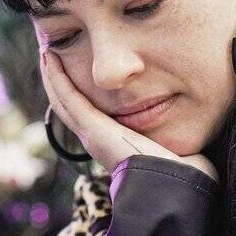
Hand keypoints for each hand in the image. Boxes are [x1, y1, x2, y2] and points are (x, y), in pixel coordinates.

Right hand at [40, 49, 217, 181]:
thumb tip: (188, 119)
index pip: (85, 112)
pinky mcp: (92, 128)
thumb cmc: (180, 168)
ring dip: (53, 76)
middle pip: (67, 106)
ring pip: (62, 101)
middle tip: (51, 56)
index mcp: (110, 142)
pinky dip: (56, 78)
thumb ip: (170, 129)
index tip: (74, 68)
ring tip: (47, 52)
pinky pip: (67, 98)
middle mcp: (95, 139)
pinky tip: (50, 57)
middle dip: (59, 81)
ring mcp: (90, 134)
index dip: (77, 91)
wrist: (174, 183)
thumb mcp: (170, 142)